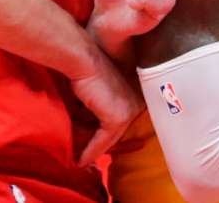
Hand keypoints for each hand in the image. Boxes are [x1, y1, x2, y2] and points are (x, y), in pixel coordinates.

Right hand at [70, 47, 144, 166]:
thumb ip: (97, 110)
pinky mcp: (119, 118)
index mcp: (137, 93)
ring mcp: (130, 110)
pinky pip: (103, 140)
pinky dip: (91, 151)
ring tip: (80, 159)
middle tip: (84, 156)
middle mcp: (137, 102)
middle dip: (100, 143)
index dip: (104, 134)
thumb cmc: (84, 71)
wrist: (81, 58)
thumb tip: (87, 128)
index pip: (120, 121)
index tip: (91, 143)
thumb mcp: (95, 94)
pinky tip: (80, 160)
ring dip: (94, 149)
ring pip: (110, 137)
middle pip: (116, 131)